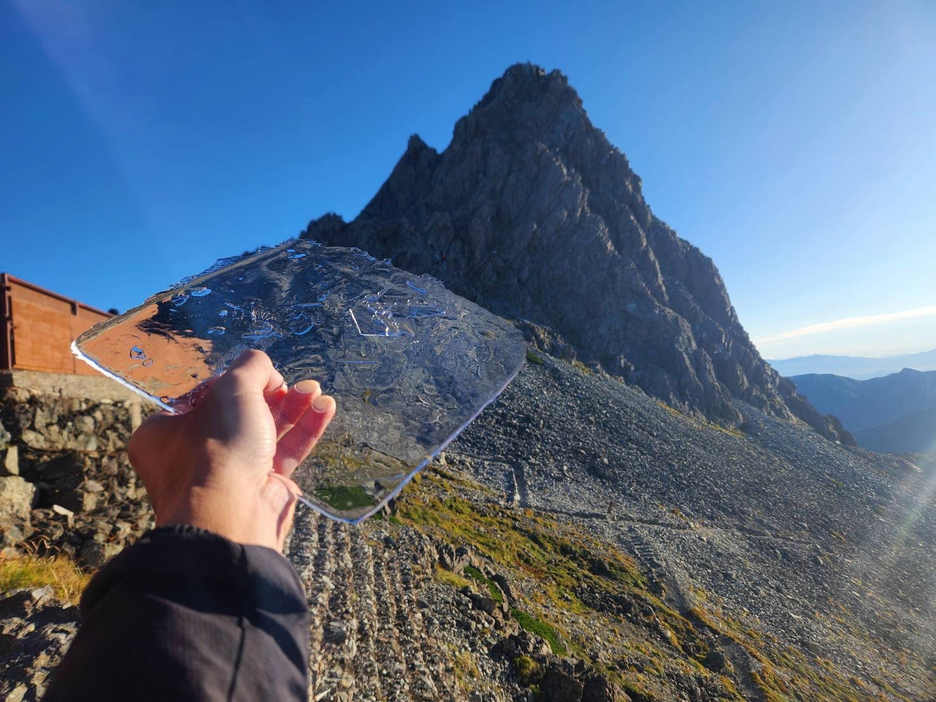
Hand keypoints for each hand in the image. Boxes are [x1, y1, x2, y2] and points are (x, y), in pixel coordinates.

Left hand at [128, 350, 335, 551]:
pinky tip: (324, 408)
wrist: (233, 514)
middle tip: (292, 383)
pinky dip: (305, 430)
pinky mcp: (262, 486)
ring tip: (315, 390)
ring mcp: (229, 472)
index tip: (257, 375)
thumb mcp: (231, 389)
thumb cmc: (217, 448)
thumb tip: (264, 366)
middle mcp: (193, 453)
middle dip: (272, 393)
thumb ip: (250, 366)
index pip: (204, 395)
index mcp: (165, 431)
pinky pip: (285, 451)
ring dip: (293, 407)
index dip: (233, 380)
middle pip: (239, 411)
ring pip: (266, 430)